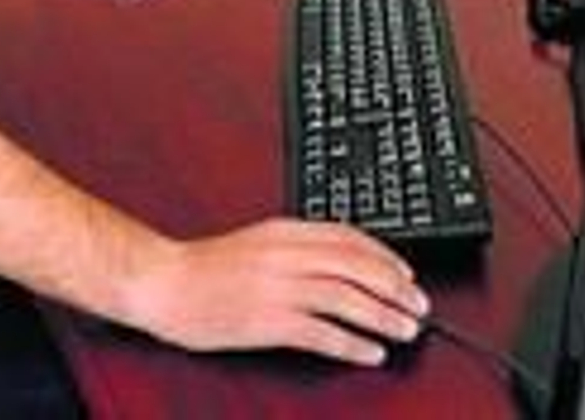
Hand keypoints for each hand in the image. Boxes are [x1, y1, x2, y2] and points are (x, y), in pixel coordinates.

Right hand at [127, 220, 428, 365]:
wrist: (165, 281)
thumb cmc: (208, 267)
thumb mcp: (260, 242)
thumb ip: (298, 246)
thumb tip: (341, 261)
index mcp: (287, 231)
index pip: (351, 238)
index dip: (386, 257)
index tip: (407, 273)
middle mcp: (287, 255)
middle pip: (358, 267)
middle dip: (396, 287)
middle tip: (419, 305)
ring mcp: (279, 288)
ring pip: (347, 298)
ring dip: (383, 316)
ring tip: (405, 330)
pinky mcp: (268, 322)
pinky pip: (322, 333)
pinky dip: (352, 344)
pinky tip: (370, 353)